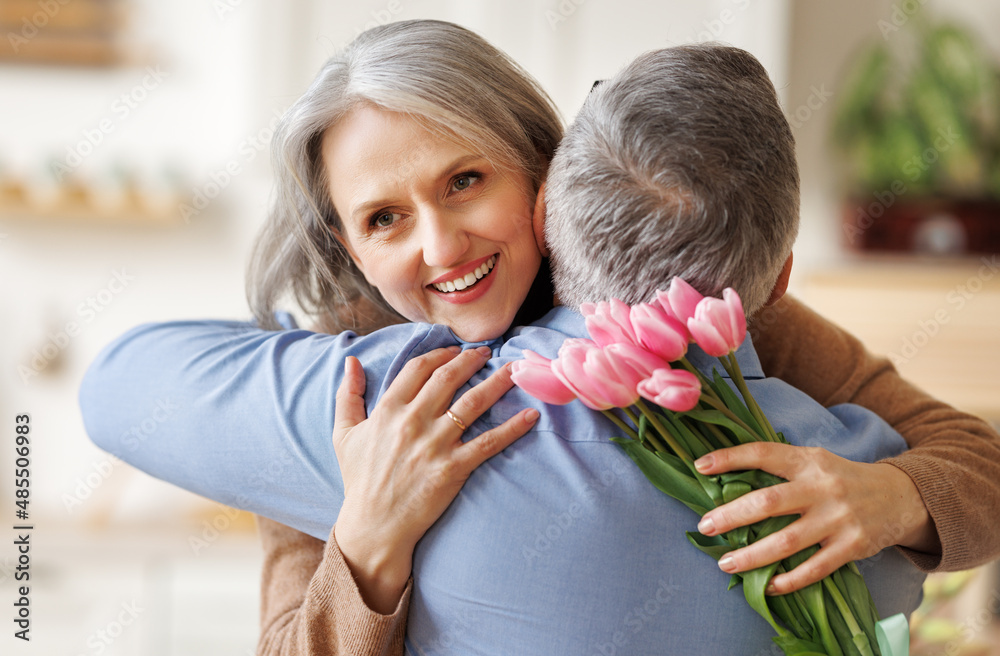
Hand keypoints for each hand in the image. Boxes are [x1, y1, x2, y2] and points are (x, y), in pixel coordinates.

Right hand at [332, 346, 538, 612]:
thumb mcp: (344, 434)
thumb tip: (351, 361)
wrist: (374, 526)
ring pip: (473, 404)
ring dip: (497, 382)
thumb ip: (347, 395)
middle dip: (471, 360)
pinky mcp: (453, 469)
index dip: (441, 355)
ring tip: (514, 370)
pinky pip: (489, 443)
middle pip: (449, 378)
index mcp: (388, 410)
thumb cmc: (360, 480)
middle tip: (488, 353)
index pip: (419, 368)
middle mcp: (412, 422)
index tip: (456, 350)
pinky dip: (512, 428)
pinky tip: (531, 415)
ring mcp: (434, 445)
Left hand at [692, 442, 936, 594]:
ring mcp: (838, 518)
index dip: (730, 458)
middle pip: (769, 502)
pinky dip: (789, 580)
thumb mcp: (815, 461)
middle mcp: (823, 488)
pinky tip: (768, 586)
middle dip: (732, 515)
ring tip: (726, 562)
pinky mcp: (852, 546)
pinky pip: (814, 568)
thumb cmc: (842, 479)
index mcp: (809, 461)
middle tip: (705, 526)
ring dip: (752, 555)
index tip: (700, 466)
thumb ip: (782, 467)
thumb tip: (730, 479)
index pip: (764, 453)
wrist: (902, 496)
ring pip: (787, 541)